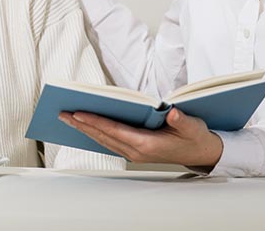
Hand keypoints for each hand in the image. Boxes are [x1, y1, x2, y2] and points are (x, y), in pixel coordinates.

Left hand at [59, 108, 223, 169]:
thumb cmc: (195, 137)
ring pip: (104, 141)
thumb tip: (173, 112)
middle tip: (63, 114)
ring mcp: (134, 153)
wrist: (201, 152)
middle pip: (104, 137)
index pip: (115, 131)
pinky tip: (86, 127)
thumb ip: (182, 120)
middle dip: (82, 125)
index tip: (79, 114)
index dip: (96, 122)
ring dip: (85, 130)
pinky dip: (96, 133)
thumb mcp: (192, 126)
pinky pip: (110, 142)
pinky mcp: (134, 150)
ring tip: (68, 118)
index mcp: (148, 145)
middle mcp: (137, 151)